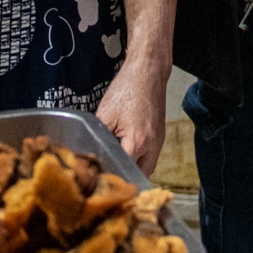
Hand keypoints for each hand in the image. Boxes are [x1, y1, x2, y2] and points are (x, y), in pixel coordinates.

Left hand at [96, 54, 167, 175]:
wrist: (148, 71)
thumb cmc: (127, 88)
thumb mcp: (104, 114)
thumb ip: (99, 138)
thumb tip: (92, 154)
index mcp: (137, 142)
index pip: (123, 171)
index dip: (111, 176)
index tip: (99, 180)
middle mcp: (152, 146)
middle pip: (139, 176)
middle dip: (124, 179)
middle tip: (107, 180)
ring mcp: (159, 141)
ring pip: (147, 168)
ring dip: (133, 171)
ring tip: (115, 169)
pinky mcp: (160, 135)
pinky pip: (150, 157)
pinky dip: (140, 160)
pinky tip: (126, 154)